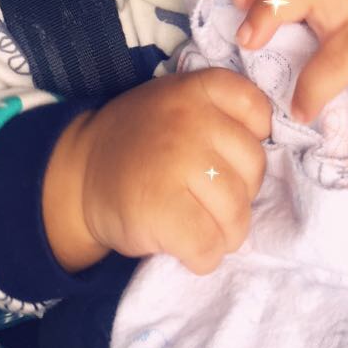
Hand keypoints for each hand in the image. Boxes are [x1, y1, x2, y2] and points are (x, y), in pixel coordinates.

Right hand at [79, 68, 272, 275]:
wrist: (78, 174)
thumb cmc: (140, 143)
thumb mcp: (176, 104)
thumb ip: (220, 116)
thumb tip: (268, 157)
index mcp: (197, 90)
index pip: (257, 110)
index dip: (252, 139)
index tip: (226, 154)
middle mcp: (191, 120)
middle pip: (253, 169)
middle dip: (238, 194)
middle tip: (205, 198)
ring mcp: (177, 163)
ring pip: (236, 213)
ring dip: (223, 232)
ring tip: (195, 223)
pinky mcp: (163, 210)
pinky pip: (210, 245)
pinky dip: (203, 257)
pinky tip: (183, 244)